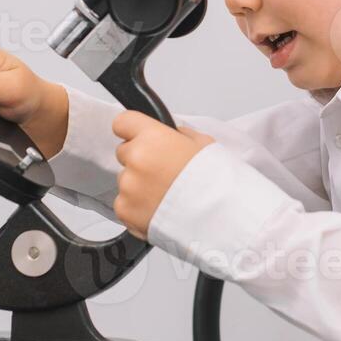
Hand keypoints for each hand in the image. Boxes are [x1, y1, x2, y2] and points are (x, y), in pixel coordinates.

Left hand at [111, 111, 213, 239]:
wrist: (218, 217)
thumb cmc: (215, 181)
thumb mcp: (203, 144)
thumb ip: (179, 136)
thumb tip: (170, 136)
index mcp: (153, 137)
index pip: (123, 122)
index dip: (131, 130)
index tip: (138, 137)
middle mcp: (136, 159)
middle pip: (124, 153)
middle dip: (139, 161)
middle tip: (162, 173)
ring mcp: (128, 187)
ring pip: (126, 181)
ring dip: (139, 187)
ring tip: (166, 197)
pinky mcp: (125, 211)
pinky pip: (124, 205)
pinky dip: (137, 209)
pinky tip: (159, 210)